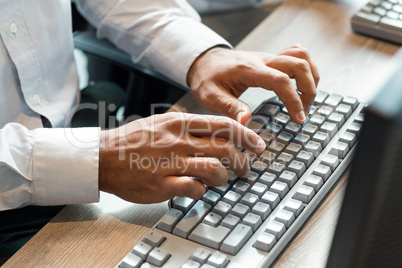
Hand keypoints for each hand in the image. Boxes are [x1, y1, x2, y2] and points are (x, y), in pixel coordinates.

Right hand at [98, 113, 264, 202]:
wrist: (104, 156)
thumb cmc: (135, 140)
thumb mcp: (163, 123)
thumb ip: (190, 127)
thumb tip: (220, 133)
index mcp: (180, 123)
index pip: (224, 126)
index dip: (247, 136)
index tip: (258, 145)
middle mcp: (178, 141)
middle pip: (225, 149)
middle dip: (242, 161)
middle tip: (245, 169)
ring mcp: (170, 163)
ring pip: (214, 170)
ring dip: (224, 178)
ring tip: (222, 180)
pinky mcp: (161, 184)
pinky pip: (193, 189)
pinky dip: (201, 191)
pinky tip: (197, 189)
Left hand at [187, 45, 319, 124]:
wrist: (204, 62)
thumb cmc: (207, 78)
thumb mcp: (211, 96)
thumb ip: (229, 108)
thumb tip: (246, 122)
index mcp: (249, 70)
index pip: (281, 80)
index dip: (294, 100)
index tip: (298, 119)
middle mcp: (262, 60)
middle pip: (299, 64)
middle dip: (309, 89)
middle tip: (303, 112)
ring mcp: (268, 58)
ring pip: (302, 56)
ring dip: (311, 77)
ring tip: (305, 100)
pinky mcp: (271, 59)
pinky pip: (296, 55)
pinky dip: (305, 69)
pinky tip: (301, 86)